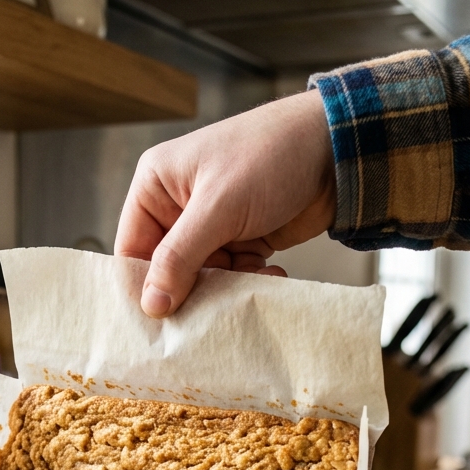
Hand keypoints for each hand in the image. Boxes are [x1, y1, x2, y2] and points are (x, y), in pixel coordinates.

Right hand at [115, 90, 335, 316]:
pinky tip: (271, 273)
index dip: (144, 287)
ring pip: (202, 279)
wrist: (336, 150)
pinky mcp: (241, 240)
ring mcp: (211, 226)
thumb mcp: (219, 207)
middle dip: (190, 291)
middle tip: (209, 312)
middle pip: (167, 271)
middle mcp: (178, 208)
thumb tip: (151, 304)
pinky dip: (248, 282)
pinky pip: (231, 276)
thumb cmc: (270, 156)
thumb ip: (180, 257)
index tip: (161, 319)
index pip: (132, 250)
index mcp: (156, 187)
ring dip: (224, 289)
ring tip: (252, 281)